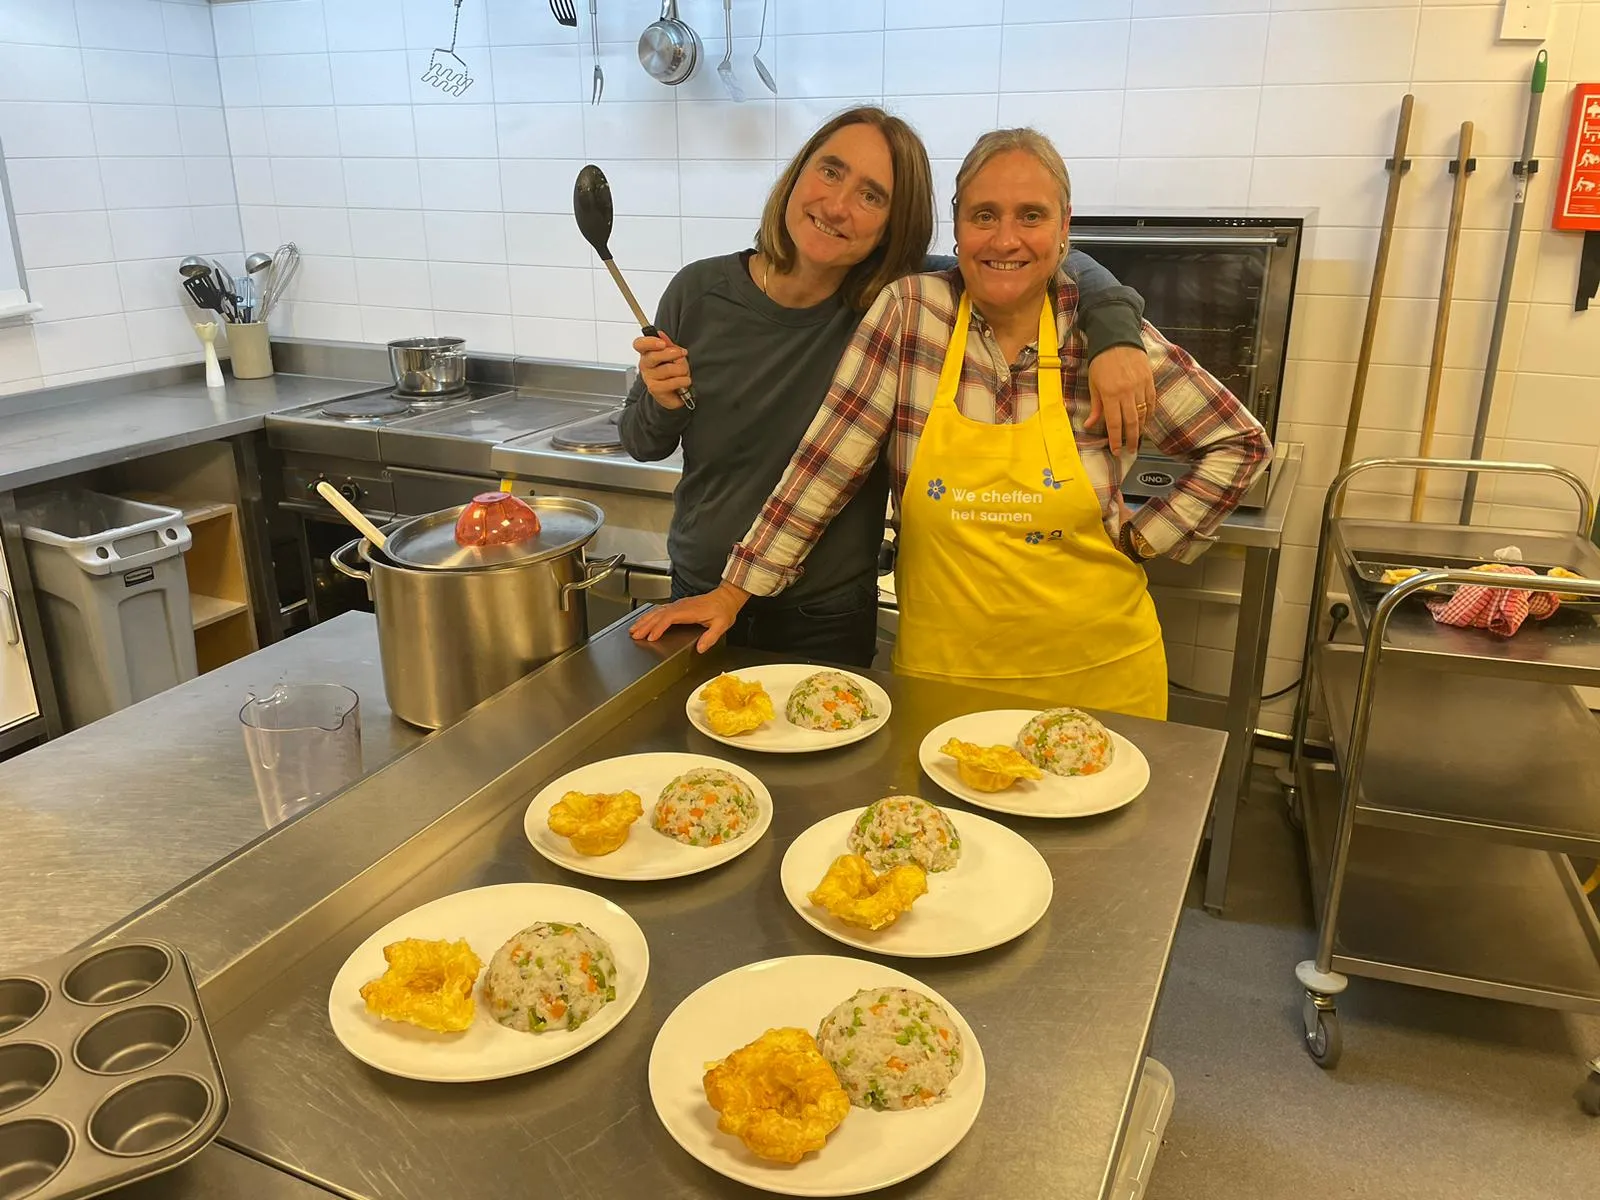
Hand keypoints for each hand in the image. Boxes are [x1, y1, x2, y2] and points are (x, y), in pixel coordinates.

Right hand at [630, 582, 750, 653]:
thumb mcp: (721, 625)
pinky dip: (650, 616)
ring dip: (644, 620)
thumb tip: (700, 648)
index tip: (651, 637)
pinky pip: (660, 610)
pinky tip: (645, 621)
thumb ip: (710, 637)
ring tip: (634, 629)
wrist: (726, 598)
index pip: (669, 618)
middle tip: (634, 634)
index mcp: (689, 611)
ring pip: (657, 611)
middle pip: (658, 615)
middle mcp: (681, 606)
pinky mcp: (678, 605)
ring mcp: (679, 605)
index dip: (658, 628)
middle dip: (645, 625)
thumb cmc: (723, 610)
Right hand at [634, 331, 690, 410]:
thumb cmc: (673, 373)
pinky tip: (684, 381)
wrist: (675, 393)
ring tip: (684, 373)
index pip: (639, 344)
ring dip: (682, 370)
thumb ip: (668, 344)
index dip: (649, 342)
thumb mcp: (674, 355)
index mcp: (647, 353)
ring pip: (668, 369)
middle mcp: (645, 365)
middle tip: (681, 354)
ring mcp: (648, 378)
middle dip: (672, 354)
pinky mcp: (655, 389)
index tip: (662, 343)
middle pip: (653, 356)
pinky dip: (683, 381)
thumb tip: (661, 334)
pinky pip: (673, 382)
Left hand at [1087, 345, 1155, 455]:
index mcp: (1110, 394)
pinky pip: (1152, 401)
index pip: (1114, 423)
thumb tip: (1090, 426)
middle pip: (1132, 422)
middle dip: (1131, 440)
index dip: (1116, 440)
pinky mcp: (1149, 380)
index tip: (1116, 452)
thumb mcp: (1093, 384)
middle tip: (1131, 451)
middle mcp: (1127, 392)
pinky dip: (1150, 414)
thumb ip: (1095, 406)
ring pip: (1143, 413)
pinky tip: (1147, 422)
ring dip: (1141, 429)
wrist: (1117, 339)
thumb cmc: (1101, 362)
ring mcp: (1140, 386)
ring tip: (1138, 439)